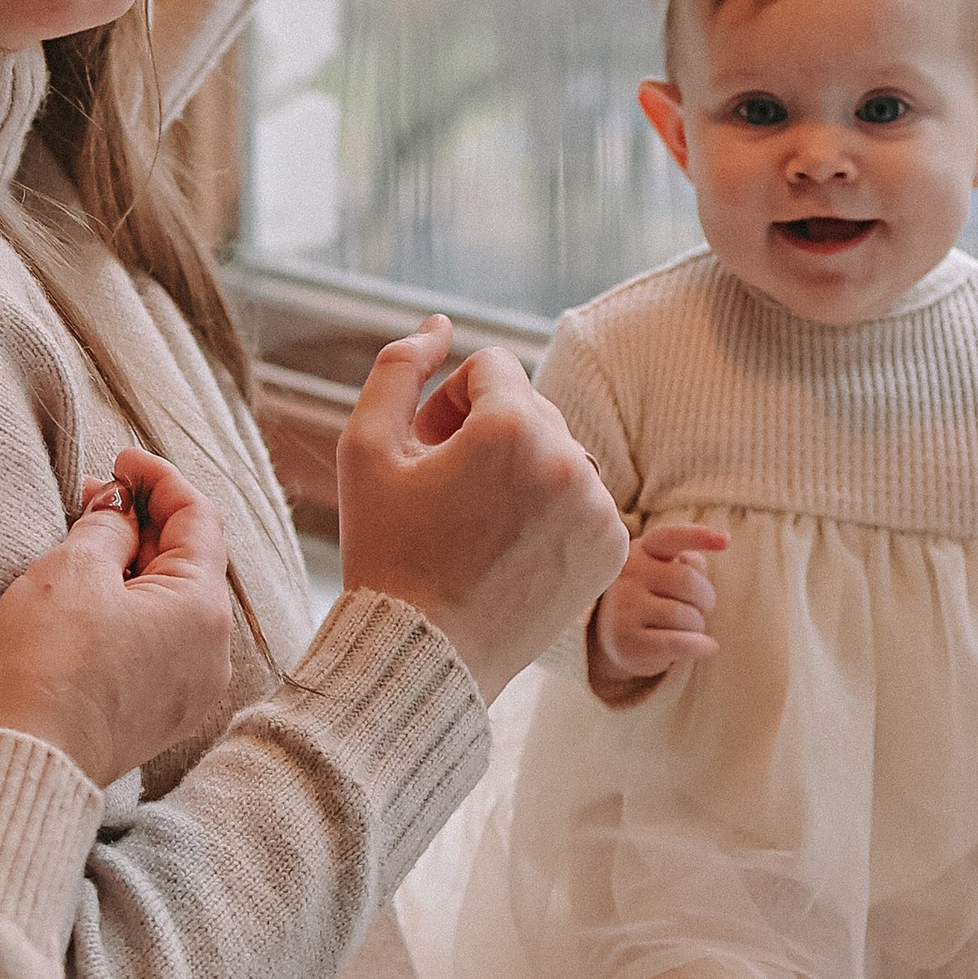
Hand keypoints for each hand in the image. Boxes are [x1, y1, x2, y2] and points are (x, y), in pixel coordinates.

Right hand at [0, 451, 233, 787]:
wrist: (22, 763)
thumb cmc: (45, 666)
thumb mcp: (71, 571)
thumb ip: (106, 526)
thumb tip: (120, 505)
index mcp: (203, 608)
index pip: (197, 516)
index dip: (157, 477)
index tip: (119, 458)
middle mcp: (212, 650)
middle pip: (189, 559)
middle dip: (142, 519)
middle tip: (90, 494)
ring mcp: (190, 687)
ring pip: (172, 600)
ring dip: (134, 562)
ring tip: (83, 539)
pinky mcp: (160, 712)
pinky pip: (159, 639)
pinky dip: (132, 605)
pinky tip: (91, 593)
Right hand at [335, 317, 626, 705]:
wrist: (424, 655)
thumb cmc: (386, 550)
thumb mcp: (365, 448)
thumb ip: (397, 368)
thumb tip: (441, 323)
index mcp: (511, 426)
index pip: (492, 365)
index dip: (450, 402)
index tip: (427, 452)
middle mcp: (569, 457)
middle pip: (530, 405)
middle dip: (487, 432)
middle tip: (445, 490)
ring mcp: (599, 505)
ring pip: (558, 451)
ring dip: (521, 470)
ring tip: (476, 521)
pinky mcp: (612, 545)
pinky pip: (582, 495)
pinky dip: (550, 509)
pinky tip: (509, 547)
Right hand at [591, 521, 729, 687]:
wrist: (618, 639)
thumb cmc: (653, 599)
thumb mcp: (666, 574)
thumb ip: (689, 562)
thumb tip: (713, 547)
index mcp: (640, 551)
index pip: (669, 538)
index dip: (697, 536)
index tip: (725, 541)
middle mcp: (626, 575)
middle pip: (687, 581)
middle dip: (705, 598)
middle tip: (702, 607)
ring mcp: (622, 608)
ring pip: (684, 615)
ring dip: (698, 625)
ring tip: (688, 628)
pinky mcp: (626, 641)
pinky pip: (678, 643)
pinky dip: (700, 645)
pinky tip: (708, 646)